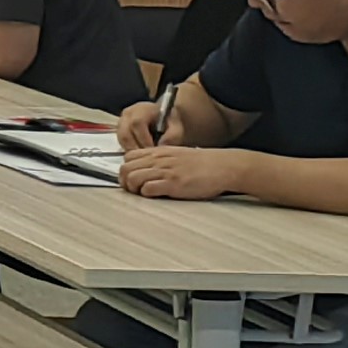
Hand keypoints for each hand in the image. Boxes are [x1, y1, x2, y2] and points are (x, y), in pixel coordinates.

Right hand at [115, 96, 167, 156]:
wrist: (164, 118)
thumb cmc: (170, 122)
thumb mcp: (176, 127)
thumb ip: (172, 136)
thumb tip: (161, 146)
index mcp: (143, 109)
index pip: (137, 123)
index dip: (143, 139)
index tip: (152, 151)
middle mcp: (128, 114)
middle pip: (125, 133)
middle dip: (136, 148)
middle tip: (146, 159)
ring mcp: (121, 121)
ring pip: (121, 139)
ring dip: (131, 150)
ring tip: (143, 158)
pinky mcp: (119, 129)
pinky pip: (121, 142)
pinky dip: (129, 149)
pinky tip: (139, 155)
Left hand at [117, 142, 238, 199]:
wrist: (223, 167)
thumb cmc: (203, 163)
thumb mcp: (177, 154)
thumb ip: (160, 159)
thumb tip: (145, 169)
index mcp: (159, 152)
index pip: (128, 157)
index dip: (126, 169)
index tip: (130, 178)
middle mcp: (159, 159)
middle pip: (126, 169)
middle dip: (125, 181)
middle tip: (133, 189)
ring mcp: (166, 171)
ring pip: (133, 178)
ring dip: (133, 189)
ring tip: (142, 193)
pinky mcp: (173, 183)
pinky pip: (148, 189)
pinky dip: (146, 194)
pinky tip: (155, 195)